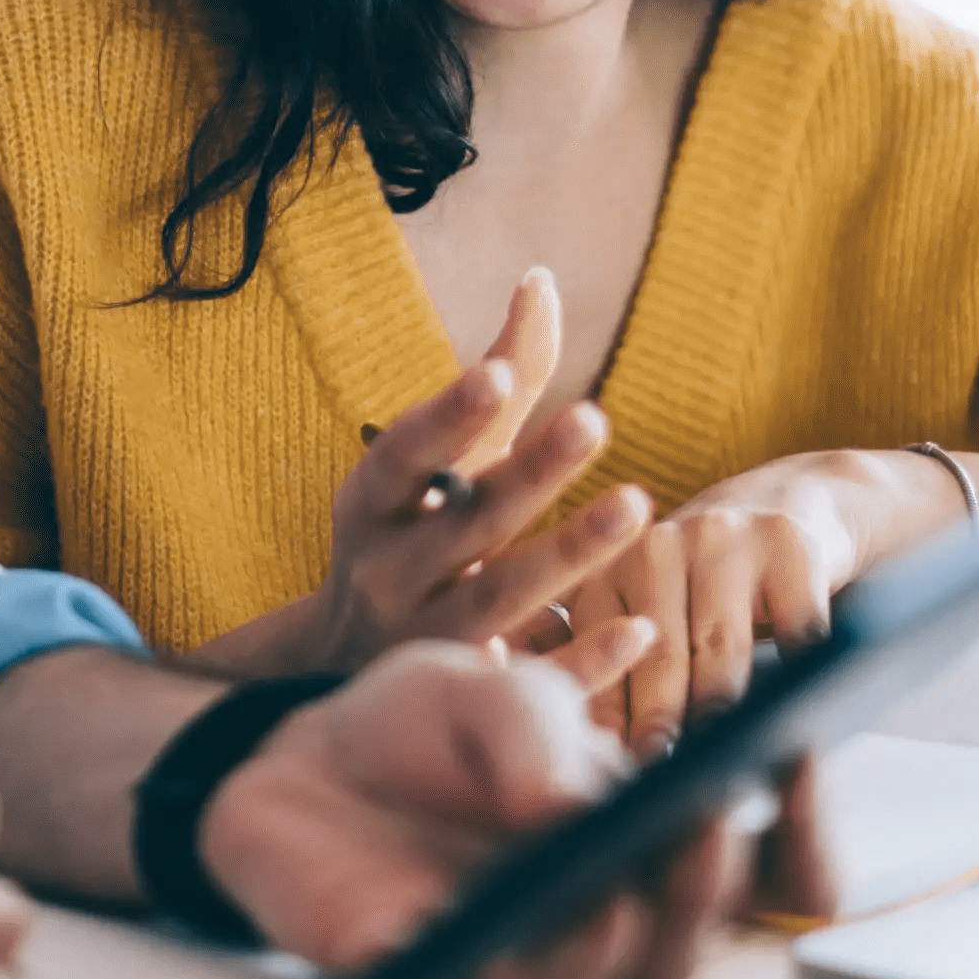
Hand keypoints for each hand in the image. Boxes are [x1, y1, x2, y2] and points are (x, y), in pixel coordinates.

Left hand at [198, 637, 744, 978]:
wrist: (307, 756)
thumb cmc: (428, 724)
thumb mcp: (486, 691)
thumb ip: (535, 730)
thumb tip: (572, 805)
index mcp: (634, 837)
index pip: (741, 864)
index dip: (794, 829)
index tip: (797, 753)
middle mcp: (592, 912)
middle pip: (677, 943)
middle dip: (702, 890)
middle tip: (701, 821)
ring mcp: (512, 956)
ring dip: (600, 951)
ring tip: (598, 894)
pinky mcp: (421, 978)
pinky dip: (455, 961)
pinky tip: (443, 919)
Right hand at [200, 267, 650, 678]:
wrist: (339, 668)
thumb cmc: (416, 533)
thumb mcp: (438, 462)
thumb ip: (496, 380)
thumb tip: (541, 281)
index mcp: (374, 506)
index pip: (405, 455)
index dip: (448, 416)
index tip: (496, 373)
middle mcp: (390, 572)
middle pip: (464, 522)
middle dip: (528, 472)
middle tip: (593, 419)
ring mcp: (426, 641)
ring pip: (496, 603)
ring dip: (566, 555)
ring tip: (636, 506)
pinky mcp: (470, 697)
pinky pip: (530, 680)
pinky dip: (583, 660)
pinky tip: (640, 629)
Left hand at [569, 449, 958, 752]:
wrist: (794, 508)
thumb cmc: (708, 592)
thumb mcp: (649, 616)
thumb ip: (615, 674)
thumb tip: (589, 758)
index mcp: (610, 571)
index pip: (601, 661)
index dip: (608, 727)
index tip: (612, 782)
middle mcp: (660, 545)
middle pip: (662, 662)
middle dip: (666, 733)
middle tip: (667, 796)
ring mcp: (726, 538)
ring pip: (724, 654)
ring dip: (728, 719)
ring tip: (726, 769)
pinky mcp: (790, 544)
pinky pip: (796, 634)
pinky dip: (799, 681)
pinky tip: (796, 716)